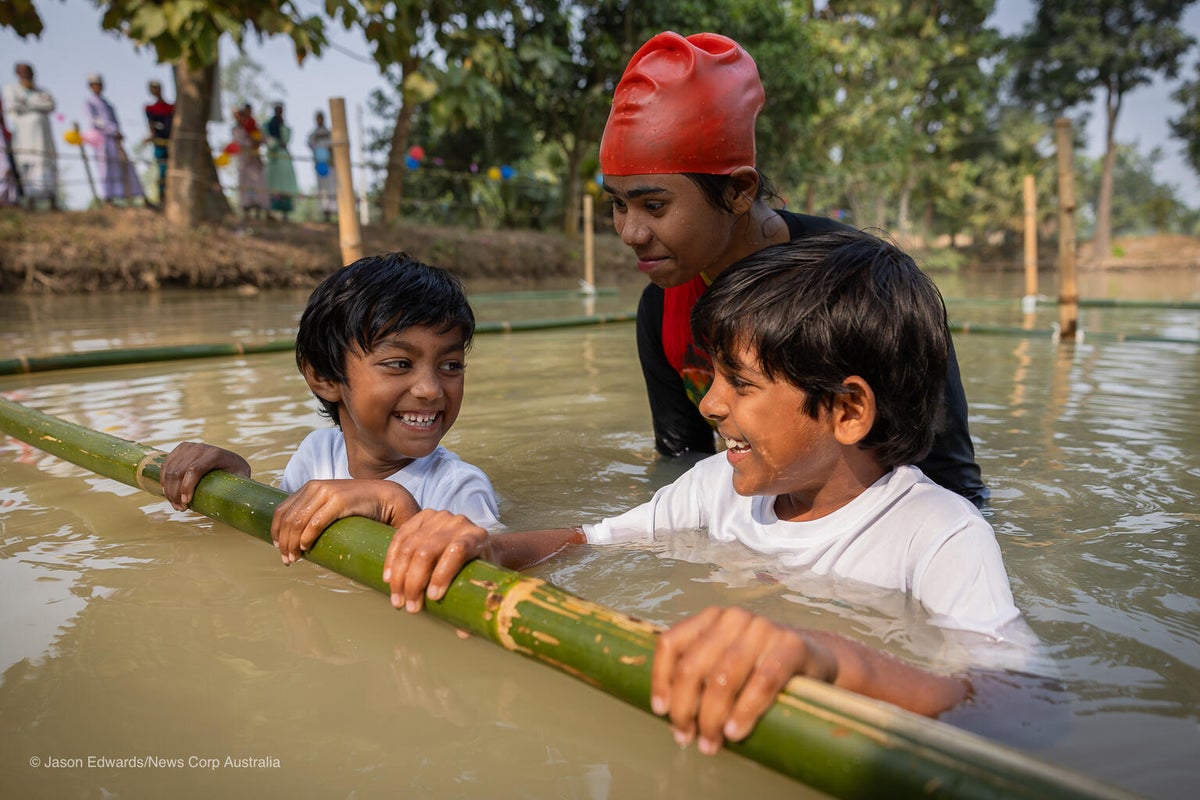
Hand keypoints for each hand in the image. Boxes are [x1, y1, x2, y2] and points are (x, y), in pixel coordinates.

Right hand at [161, 442, 250, 510]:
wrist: (229, 459)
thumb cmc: (236, 473)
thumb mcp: (240, 479)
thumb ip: (238, 488)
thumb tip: (236, 504)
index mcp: (215, 454)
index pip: (194, 470)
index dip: (186, 487)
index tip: (186, 502)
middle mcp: (200, 448)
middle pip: (179, 472)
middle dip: (176, 493)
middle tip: (180, 508)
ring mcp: (188, 447)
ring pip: (170, 471)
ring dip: (169, 491)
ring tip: (176, 505)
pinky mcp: (179, 450)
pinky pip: (166, 467)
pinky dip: (164, 482)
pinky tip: (169, 493)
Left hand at [270, 479, 418, 564]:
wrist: (386, 498)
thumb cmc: (360, 507)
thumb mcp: (332, 506)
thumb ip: (315, 513)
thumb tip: (296, 537)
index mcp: (310, 487)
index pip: (281, 510)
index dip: (275, 531)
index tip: (278, 548)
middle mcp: (315, 487)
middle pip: (287, 518)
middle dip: (283, 542)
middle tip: (286, 559)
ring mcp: (327, 493)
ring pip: (297, 522)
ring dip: (292, 543)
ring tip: (294, 558)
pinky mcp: (339, 501)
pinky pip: (315, 523)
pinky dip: (307, 538)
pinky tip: (307, 548)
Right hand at [382, 509, 492, 612]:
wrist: (475, 542)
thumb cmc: (480, 566)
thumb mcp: (482, 582)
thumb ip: (474, 605)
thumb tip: (463, 632)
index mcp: (477, 537)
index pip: (457, 551)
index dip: (442, 575)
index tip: (432, 598)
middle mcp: (458, 523)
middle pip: (428, 551)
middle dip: (414, 582)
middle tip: (410, 607)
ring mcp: (438, 517)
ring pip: (411, 546)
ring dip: (399, 576)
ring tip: (397, 599)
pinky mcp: (421, 517)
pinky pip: (401, 536)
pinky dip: (392, 559)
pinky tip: (388, 579)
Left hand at [650, 606, 836, 754]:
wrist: (815, 658)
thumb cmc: (759, 666)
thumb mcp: (725, 661)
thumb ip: (701, 676)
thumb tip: (672, 717)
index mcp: (710, 619)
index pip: (670, 644)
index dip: (660, 680)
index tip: (661, 711)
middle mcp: (733, 619)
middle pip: (692, 666)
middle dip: (684, 708)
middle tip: (686, 737)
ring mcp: (762, 628)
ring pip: (723, 677)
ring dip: (711, 717)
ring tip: (710, 744)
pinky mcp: (790, 646)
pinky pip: (762, 682)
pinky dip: (745, 711)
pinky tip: (734, 732)